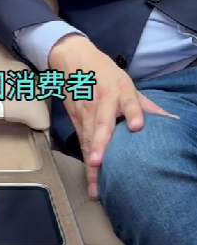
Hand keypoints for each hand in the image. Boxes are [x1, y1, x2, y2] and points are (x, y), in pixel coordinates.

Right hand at [49, 35, 178, 198]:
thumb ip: (146, 105)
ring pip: (88, 138)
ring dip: (91, 161)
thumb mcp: (126, 83)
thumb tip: (171, 120)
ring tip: (95, 184)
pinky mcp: (75, 119)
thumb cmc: (104, 73)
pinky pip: (82, 142)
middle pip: (101, 123)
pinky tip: (90, 179)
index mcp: (119, 89)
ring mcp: (86, 110)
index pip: (128, 101)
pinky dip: (86, 162)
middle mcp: (102, 100)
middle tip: (98, 161)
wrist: (73, 59)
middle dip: (99, 143)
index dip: (133, 112)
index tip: (137, 126)